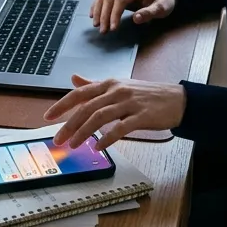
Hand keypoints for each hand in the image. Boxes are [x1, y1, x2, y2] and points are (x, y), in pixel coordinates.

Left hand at [44, 74, 185, 149]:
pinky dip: (107, 138)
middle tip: (58, 139)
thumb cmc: (146, 94)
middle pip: (86, 108)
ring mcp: (129, 103)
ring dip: (84, 132)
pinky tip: (99, 147)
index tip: (48, 117)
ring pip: (100, 117)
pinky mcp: (142, 116)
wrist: (179, 100)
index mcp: (109, 83)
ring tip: (74, 145)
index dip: (62, 105)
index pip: (79, 93)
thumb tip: (73, 79)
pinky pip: (121, 128)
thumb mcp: (119, 85)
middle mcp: (117, 91)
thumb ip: (95, 85)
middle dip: (69, 125)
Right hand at [90, 0, 175, 32]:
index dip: (114, 14)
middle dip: (104, 15)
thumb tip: (135, 19)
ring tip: (96, 25)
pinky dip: (97, 6)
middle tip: (103, 30)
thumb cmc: (163, 1)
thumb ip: (149, 13)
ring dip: (98, 11)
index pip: (120, 0)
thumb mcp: (161, 8)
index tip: (113, 28)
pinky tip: (93, 15)